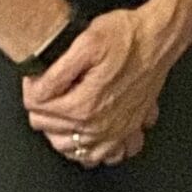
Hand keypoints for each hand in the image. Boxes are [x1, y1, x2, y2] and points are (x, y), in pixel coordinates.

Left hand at [22, 2, 190, 165]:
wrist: (159, 37)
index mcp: (85, 105)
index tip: (38, 77)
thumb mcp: (84, 42)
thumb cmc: (127, 36)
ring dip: (64, 133)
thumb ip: (55, 71)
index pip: (37, 109)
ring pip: (76, 150)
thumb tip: (36, 90)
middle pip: (51, 131)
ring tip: (62, 112)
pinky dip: (97, 148)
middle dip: (45, 109)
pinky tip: (91, 132)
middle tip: (49, 88)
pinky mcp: (132, 128)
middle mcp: (101, 124)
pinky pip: (110, 154)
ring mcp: (118, 130)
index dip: (32, 89)